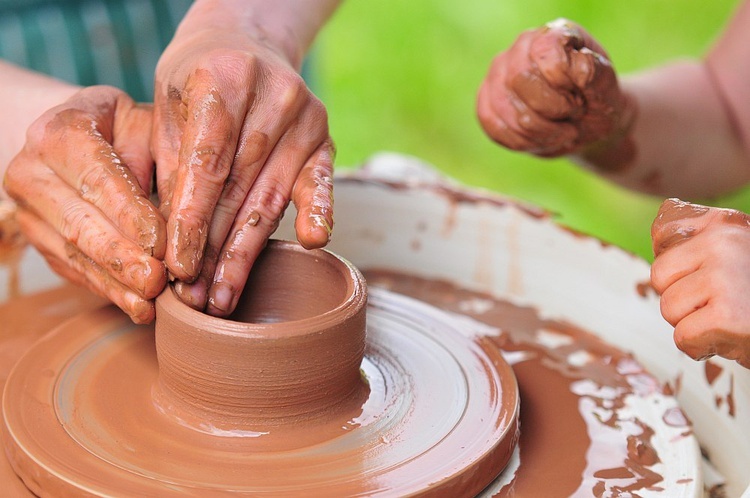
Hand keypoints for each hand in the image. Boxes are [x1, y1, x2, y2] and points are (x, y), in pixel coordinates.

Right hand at [3, 86, 166, 322]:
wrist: (73, 135)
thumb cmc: (124, 128)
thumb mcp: (147, 126)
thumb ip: (159, 161)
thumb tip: (179, 216)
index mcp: (59, 132)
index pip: (98, 179)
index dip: (131, 216)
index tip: (162, 245)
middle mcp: (32, 171)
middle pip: (79, 223)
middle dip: (122, 258)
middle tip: (158, 282)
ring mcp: (28, 210)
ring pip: (73, 253)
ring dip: (115, 284)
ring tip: (150, 305)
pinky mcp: (39, 239)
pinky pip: (73, 270)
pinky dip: (108, 291)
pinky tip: (136, 307)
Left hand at [153, 27, 333, 315]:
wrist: (243, 45)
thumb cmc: (195, 84)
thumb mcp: (167, 109)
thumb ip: (170, 167)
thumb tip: (168, 244)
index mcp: (222, 78)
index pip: (206, 164)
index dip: (191, 221)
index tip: (177, 269)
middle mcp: (272, 93)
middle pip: (240, 187)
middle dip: (214, 249)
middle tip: (195, 298)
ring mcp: (305, 114)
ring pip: (271, 195)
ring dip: (246, 252)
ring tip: (224, 297)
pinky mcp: (324, 135)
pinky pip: (321, 181)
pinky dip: (317, 211)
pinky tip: (313, 243)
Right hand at [477, 19, 633, 161]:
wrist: (584, 125)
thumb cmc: (596, 102)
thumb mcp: (605, 87)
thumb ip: (594, 72)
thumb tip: (577, 70)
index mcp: (551, 35)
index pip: (544, 54)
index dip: (562, 87)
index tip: (580, 98)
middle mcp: (518, 49)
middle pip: (519, 81)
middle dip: (552, 111)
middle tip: (571, 114)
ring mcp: (497, 75)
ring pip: (506, 111)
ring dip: (540, 132)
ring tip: (559, 130)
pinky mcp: (486, 102)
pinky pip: (494, 128)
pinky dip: (522, 142)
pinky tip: (539, 139)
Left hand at [651, 198, 749, 367]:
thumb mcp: (737, 249)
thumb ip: (702, 235)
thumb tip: (658, 237)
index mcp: (723, 227)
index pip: (663, 251)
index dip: (677, 279)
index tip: (707, 286)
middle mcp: (723, 245)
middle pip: (659, 280)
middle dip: (683, 301)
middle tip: (719, 305)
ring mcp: (725, 279)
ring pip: (669, 309)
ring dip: (693, 324)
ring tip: (727, 319)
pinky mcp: (728, 316)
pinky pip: (683, 336)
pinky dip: (700, 346)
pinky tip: (729, 337)